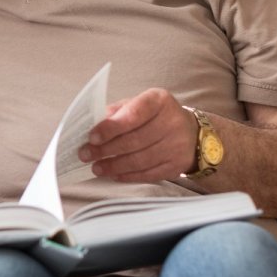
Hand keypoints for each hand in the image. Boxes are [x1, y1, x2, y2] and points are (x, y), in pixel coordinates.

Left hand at [77, 88, 198, 182]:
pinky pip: (149, 173)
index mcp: (159, 100)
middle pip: (134, 140)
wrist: (190, 133)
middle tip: (86, 155)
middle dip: (106, 149)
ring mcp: (177, 145)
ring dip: (114, 165)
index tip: (92, 137)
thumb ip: (116, 113)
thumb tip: (92, 126)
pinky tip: (114, 174)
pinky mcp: (177, 165)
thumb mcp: (137, 105)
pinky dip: (128, 176)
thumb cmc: (155, 117)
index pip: (133, 114)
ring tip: (96, 167)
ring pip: (140, 160)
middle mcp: (172, 121)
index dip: (111, 127)